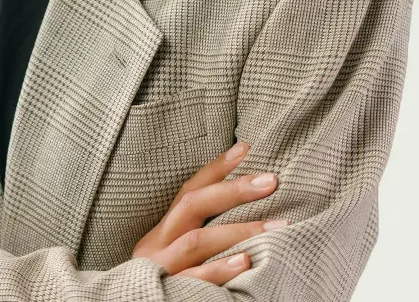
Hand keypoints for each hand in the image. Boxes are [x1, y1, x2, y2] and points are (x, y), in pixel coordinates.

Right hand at [131, 141, 287, 283]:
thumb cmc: (162, 286)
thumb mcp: (173, 257)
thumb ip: (197, 236)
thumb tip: (241, 212)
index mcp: (161, 231)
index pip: (189, 190)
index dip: (216, 168)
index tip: (246, 147)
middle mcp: (157, 244)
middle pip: (193, 205)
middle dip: (233, 190)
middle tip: (272, 180)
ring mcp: (161, 269)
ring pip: (197, 240)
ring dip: (238, 230)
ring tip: (276, 225)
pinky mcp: (166, 293)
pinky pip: (194, 279)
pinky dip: (220, 269)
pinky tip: (246, 262)